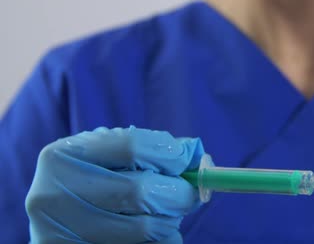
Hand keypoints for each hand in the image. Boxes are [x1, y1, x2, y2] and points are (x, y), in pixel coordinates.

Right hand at [25, 126, 203, 243]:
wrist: (53, 216)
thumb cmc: (89, 178)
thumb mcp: (107, 155)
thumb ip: (149, 149)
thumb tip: (193, 155)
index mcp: (64, 155)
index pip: (133, 146)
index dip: (170, 154)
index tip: (185, 162)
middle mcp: (54, 193)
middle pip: (141, 190)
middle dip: (178, 192)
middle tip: (188, 193)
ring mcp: (61, 231)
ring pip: (144, 228)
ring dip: (171, 220)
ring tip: (169, 214)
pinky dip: (162, 241)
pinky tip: (157, 233)